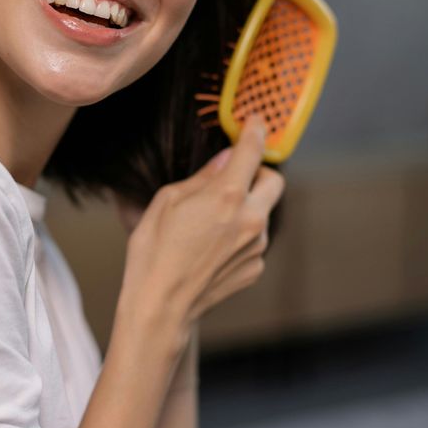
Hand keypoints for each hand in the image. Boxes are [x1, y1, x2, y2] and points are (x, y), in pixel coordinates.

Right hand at [117, 116, 284, 340]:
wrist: (160, 306)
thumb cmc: (154, 251)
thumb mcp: (167, 201)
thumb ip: (202, 177)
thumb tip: (226, 160)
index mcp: (226, 196)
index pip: (252, 151)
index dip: (255, 130)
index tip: (256, 121)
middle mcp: (250, 219)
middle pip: (274, 181)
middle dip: (258, 173)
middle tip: (234, 177)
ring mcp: (256, 246)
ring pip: (264, 213)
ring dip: (247, 207)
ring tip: (210, 222)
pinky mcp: (255, 267)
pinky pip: (255, 240)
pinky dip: (240, 235)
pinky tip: (211, 247)